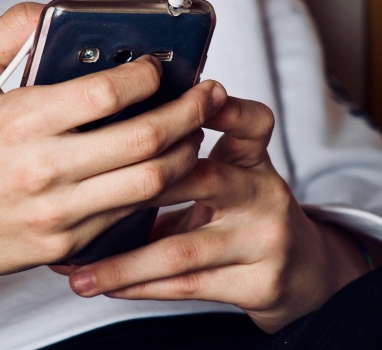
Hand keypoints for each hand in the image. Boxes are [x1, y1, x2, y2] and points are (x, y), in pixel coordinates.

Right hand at [0, 3, 227, 286]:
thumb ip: (6, 33)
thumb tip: (53, 11)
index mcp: (20, 122)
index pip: (108, 92)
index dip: (148, 73)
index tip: (160, 63)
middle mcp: (44, 170)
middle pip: (146, 138)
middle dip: (190, 111)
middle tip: (206, 94)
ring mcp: (59, 214)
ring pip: (151, 182)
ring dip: (186, 152)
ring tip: (194, 131)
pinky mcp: (67, 246)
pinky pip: (130, 215)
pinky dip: (157, 189)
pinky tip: (163, 168)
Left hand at [58, 94, 381, 332]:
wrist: (302, 272)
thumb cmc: (244, 216)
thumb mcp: (230, 174)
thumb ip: (183, 160)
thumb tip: (101, 150)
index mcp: (252, 160)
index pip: (250, 122)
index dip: (224, 108)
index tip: (193, 95)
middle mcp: (262, 194)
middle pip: (202, 180)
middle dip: (136, 190)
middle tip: (83, 197)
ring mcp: (263, 241)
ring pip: (182, 250)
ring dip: (122, 263)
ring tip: (78, 271)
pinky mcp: (259, 283)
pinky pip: (186, 286)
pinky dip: (139, 286)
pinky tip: (105, 286)